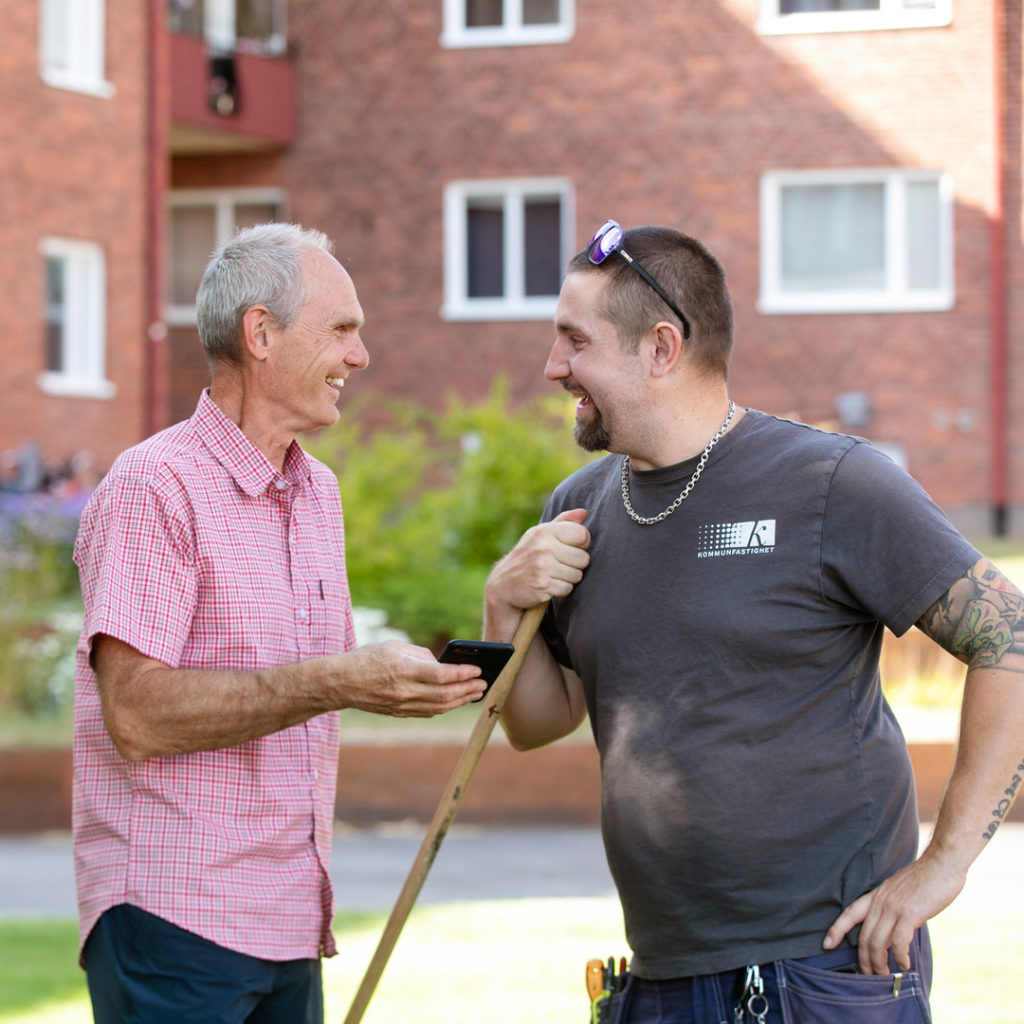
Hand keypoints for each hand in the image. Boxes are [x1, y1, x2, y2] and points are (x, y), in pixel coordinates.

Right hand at [332, 641, 486, 717]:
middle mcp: (404, 691)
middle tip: (483, 683)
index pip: (441, 675)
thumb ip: (420, 654)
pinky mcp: (399, 712)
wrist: (341, 682)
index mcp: (404, 670)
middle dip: (468, 689)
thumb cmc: (367, 658)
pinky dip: (445, 707)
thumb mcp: (394, 646)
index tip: (477, 669)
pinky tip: (456, 700)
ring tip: (475, 693)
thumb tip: (442, 663)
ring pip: (439, 707)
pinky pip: (428, 712)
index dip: (462, 673)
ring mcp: (402, 705)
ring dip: (461, 701)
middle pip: (445, 694)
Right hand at [486, 508, 589, 613]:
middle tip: (560, 564)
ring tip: (553, 574)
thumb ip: (563, 522)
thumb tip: (584, 513)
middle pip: (583, 558)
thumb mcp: (541, 534)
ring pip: (577, 575)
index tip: (571, 547)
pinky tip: (549, 585)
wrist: (504, 584)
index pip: (582, 534)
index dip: (582, 543)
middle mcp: (544, 547)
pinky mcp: (543, 585)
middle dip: (576, 564)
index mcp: (545, 531)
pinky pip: (568, 588)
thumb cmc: (528, 556)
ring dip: (569, 578)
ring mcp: (543, 566)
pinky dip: (561, 589)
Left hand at [823, 854, 965, 973]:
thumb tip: (892, 928)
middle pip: (864, 936)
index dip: (836, 929)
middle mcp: (881, 902)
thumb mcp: (900, 891)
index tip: (826, 944)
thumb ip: (892, 907)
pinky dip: (900, 957)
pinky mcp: (910, 914)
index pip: (850, 913)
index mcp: (877, 895)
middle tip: (866, 975)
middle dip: (863, 960)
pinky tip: (904, 965)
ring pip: (878, 942)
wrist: (941, 864)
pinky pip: (899, 942)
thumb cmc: (925, 879)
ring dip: (879, 964)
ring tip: (885, 976)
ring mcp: (894, 908)